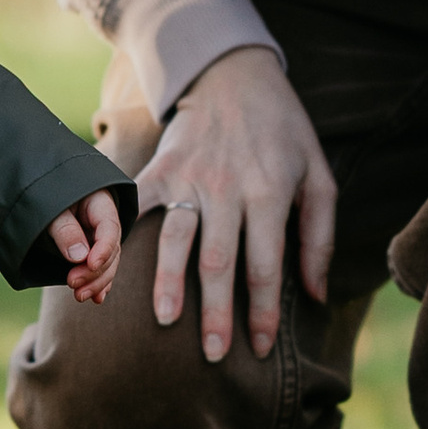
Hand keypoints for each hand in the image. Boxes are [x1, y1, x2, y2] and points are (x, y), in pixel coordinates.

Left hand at [46, 188, 125, 302]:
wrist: (32, 187)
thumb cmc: (41, 193)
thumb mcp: (50, 207)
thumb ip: (64, 229)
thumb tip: (79, 257)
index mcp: (99, 203)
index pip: (109, 228)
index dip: (103, 249)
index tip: (90, 265)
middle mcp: (102, 221)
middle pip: (110, 249)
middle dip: (95, 271)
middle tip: (73, 285)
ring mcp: (96, 236)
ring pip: (106, 262)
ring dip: (96, 281)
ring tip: (80, 296)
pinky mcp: (88, 248)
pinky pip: (99, 267)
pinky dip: (97, 282)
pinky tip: (97, 298)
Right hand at [137, 40, 332, 364]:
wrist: (237, 73)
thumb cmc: (284, 132)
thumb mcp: (318, 177)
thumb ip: (319, 238)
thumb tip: (315, 296)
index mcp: (270, 194)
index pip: (265, 266)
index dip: (261, 312)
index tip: (256, 349)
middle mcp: (229, 188)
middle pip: (219, 262)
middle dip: (217, 312)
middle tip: (213, 355)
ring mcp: (191, 177)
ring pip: (177, 238)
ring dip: (170, 282)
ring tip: (165, 320)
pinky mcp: (162, 165)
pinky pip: (139, 204)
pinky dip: (123, 233)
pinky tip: (109, 264)